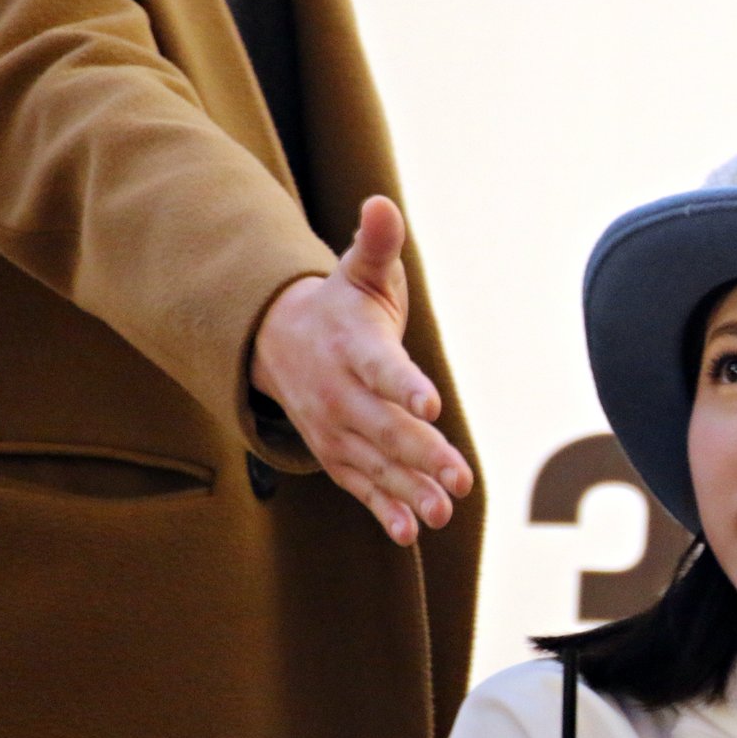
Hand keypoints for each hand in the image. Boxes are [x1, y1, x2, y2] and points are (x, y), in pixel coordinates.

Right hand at [252, 196, 475, 544]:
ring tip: (443, 514)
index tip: (432, 405)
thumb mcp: (358, 271)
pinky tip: (409, 533)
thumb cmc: (338, 305)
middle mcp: (340, 394)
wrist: (275, 342)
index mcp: (352, 347)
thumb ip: (377, 244)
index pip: (382, 368)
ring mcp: (336, 429)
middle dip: (423, 456)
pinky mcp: (337, 454)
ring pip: (376, 465)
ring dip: (409, 491)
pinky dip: (383, 510)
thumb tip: (382, 204)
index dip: (406, 386)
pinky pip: (360, 486)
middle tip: (461, 479)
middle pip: (385, 428)